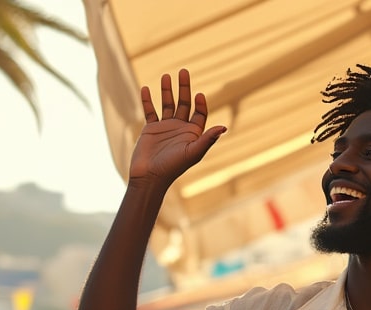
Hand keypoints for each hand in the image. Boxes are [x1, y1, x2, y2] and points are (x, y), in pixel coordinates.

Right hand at [130, 69, 226, 183]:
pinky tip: (146, 88)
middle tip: (183, 71)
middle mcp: (180, 128)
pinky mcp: (151, 129)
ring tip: (166, 76)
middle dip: (184, 88)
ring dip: (167, 90)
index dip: (200, 103)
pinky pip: (150, 111)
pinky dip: (147, 100)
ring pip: (167, 104)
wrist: (150, 176)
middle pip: (184, 103)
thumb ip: (207, 139)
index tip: (198, 94)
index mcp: (193, 134)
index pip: (199, 113)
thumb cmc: (173, 167)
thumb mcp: (193, 152)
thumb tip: (224, 127)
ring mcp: (166, 127)